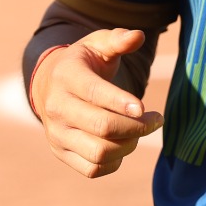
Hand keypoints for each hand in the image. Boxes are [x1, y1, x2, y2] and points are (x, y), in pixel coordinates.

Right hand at [31, 28, 162, 178]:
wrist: (50, 84)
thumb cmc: (83, 63)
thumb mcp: (98, 45)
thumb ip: (119, 39)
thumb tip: (139, 36)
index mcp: (66, 75)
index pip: (95, 93)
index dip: (123, 103)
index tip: (144, 108)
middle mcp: (56, 106)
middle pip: (102, 127)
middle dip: (137, 127)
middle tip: (155, 119)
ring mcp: (56, 132)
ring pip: (99, 152)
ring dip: (128, 145)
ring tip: (138, 131)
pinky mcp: (60, 151)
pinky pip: (92, 169)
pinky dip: (114, 162)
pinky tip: (122, 144)